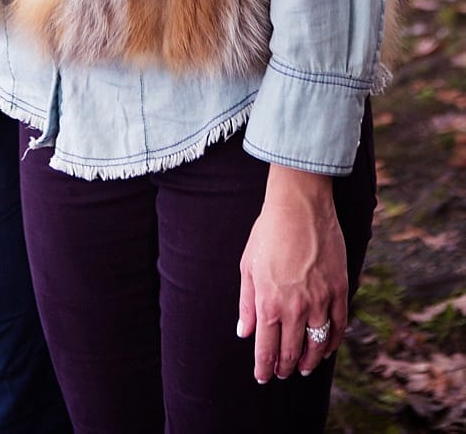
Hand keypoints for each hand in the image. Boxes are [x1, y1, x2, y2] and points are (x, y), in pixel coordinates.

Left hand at [238, 165, 347, 383]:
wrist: (300, 207)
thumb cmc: (268, 232)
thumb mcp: (248, 266)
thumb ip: (246, 303)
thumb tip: (244, 332)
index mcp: (269, 303)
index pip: (266, 348)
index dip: (264, 367)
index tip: (263, 377)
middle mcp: (295, 308)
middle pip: (291, 350)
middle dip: (284, 367)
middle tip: (282, 374)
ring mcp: (320, 301)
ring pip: (317, 344)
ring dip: (310, 361)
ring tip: (304, 369)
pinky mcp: (340, 291)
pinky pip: (339, 327)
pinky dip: (332, 342)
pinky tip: (327, 348)